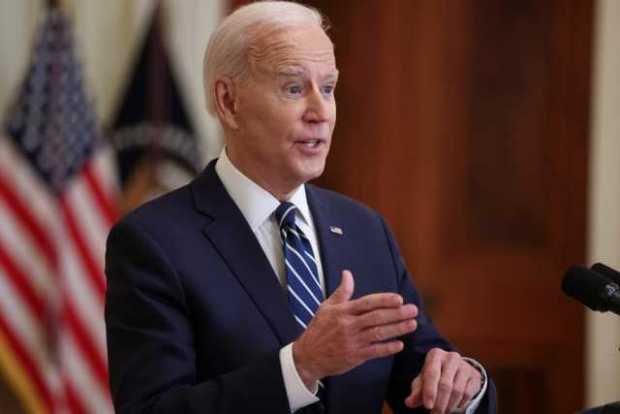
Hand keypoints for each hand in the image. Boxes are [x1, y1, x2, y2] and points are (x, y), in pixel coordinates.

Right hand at [292, 270, 417, 387]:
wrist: (307, 356)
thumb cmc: (318, 330)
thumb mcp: (326, 307)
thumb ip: (341, 292)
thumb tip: (347, 273)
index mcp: (343, 311)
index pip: (367, 303)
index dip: (384, 301)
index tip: (399, 299)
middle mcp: (348, 325)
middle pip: (376, 317)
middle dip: (397, 314)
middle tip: (413, 310)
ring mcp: (352, 341)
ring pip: (378, 334)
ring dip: (397, 329)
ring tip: (412, 324)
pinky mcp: (354, 356)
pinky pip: (374, 352)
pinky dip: (387, 348)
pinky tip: (399, 344)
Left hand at [405, 348, 481, 413]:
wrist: (455, 370)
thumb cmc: (435, 375)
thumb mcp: (423, 381)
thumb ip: (416, 392)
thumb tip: (409, 402)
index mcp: (435, 355)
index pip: (431, 374)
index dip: (429, 391)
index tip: (427, 406)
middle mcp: (451, 357)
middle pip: (445, 384)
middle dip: (439, 403)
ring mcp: (465, 366)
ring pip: (457, 390)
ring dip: (449, 405)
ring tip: (442, 411)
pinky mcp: (475, 375)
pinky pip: (467, 393)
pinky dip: (459, 403)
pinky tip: (453, 406)